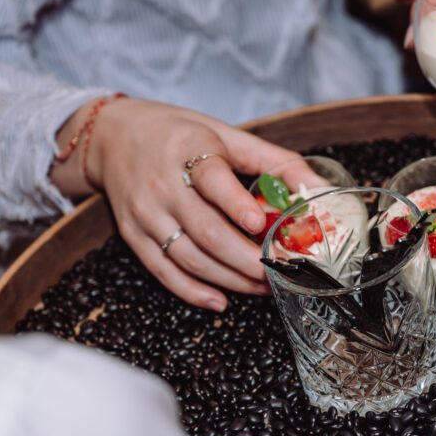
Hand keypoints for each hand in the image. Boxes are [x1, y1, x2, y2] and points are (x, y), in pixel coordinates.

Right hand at [83, 99, 321, 310]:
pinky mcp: (132, 235)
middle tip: (279, 271)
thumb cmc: (180, 135)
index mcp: (188, 150)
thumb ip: (275, 162)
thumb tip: (320, 188)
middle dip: (246, 258)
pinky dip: (193, 291)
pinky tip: (221, 300)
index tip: (260, 223)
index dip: (235, 203)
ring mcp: (144, 213)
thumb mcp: (228, 136)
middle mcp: (161, 183)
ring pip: (189, 256)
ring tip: (263, 286)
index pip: (212, 178)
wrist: (114, 137)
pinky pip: (162, 270)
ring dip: (230, 278)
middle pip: (206, 229)